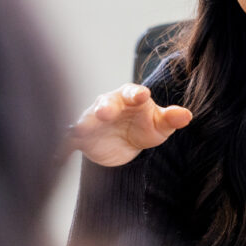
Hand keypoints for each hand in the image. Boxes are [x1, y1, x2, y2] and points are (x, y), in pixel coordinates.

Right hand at [64, 84, 192, 166]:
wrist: (124, 144)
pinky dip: (64, 144)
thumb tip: (187, 115)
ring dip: (84, 123)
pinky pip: (70, 138)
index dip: (137, 94)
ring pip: (87, 118)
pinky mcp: (81, 136)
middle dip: (106, 107)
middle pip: (107, 103)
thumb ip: (171, 119)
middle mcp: (109, 104)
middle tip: (105, 113)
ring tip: (81, 130)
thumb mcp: (160, 125)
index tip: (142, 96)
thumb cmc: (145, 126)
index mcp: (131, 97)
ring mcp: (93, 119)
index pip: (134, 92)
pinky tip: (58, 153)